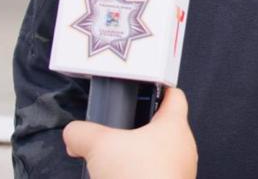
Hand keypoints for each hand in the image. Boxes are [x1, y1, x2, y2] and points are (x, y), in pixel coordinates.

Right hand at [62, 86, 197, 178]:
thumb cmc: (139, 176)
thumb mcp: (100, 147)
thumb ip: (83, 133)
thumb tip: (73, 133)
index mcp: (174, 125)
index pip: (174, 95)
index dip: (161, 89)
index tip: (148, 88)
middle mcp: (184, 146)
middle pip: (164, 127)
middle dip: (140, 128)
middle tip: (119, 129)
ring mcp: (181, 171)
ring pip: (160, 155)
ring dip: (139, 157)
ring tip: (115, 161)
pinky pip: (157, 176)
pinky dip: (140, 176)